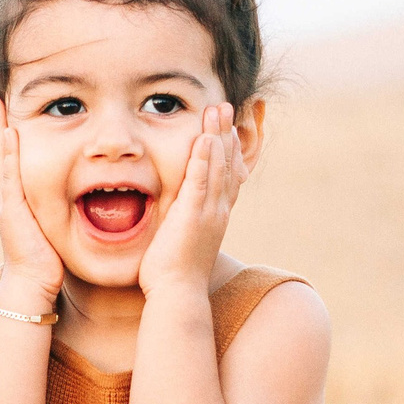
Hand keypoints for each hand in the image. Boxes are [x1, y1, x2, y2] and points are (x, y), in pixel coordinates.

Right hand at [0, 99, 63, 298]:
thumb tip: (67, 205)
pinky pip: (9, 174)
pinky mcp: (12, 208)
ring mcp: (6, 201)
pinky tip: (7, 131)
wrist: (32, 285)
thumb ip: (50, 213)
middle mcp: (5, 196)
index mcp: (14, 200)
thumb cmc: (44, 263)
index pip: (3, 161)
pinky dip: (7, 151)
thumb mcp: (47, 229)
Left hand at [138, 102, 243, 297]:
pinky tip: (204, 138)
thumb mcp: (183, 242)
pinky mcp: (193, 216)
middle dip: (226, 134)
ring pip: (218, 167)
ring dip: (217, 136)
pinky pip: (200, 181)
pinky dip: (204, 158)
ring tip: (217, 110)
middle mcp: (218, 211)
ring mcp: (208, 212)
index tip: (228, 129)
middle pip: (228, 165)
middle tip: (226, 108)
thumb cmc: (174, 275)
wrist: (178, 295)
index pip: (228, 177)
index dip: (229, 151)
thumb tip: (176, 216)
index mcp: (215, 216)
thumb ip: (183, 223)